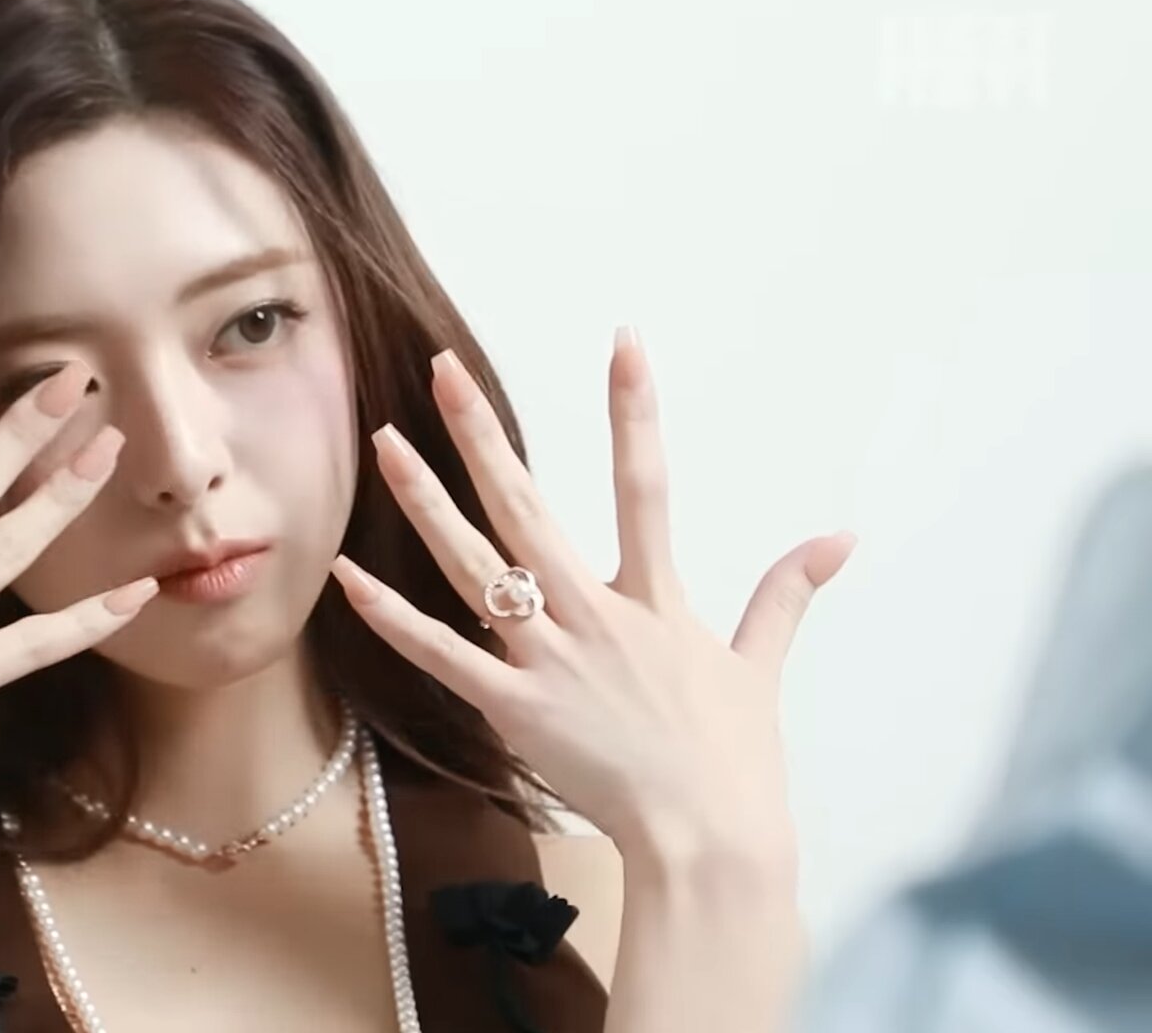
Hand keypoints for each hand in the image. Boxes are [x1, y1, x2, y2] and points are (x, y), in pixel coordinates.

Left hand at [329, 329, 854, 863]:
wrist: (710, 843)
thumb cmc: (732, 763)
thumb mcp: (760, 668)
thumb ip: (785, 595)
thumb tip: (839, 538)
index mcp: (653, 599)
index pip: (644, 485)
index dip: (634, 411)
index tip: (623, 343)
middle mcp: (595, 615)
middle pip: (527, 507)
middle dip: (482, 434)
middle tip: (443, 370)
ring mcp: (551, 659)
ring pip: (474, 566)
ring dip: (425, 503)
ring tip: (384, 444)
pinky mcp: (516, 709)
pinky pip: (443, 654)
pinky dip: (393, 617)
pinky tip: (349, 576)